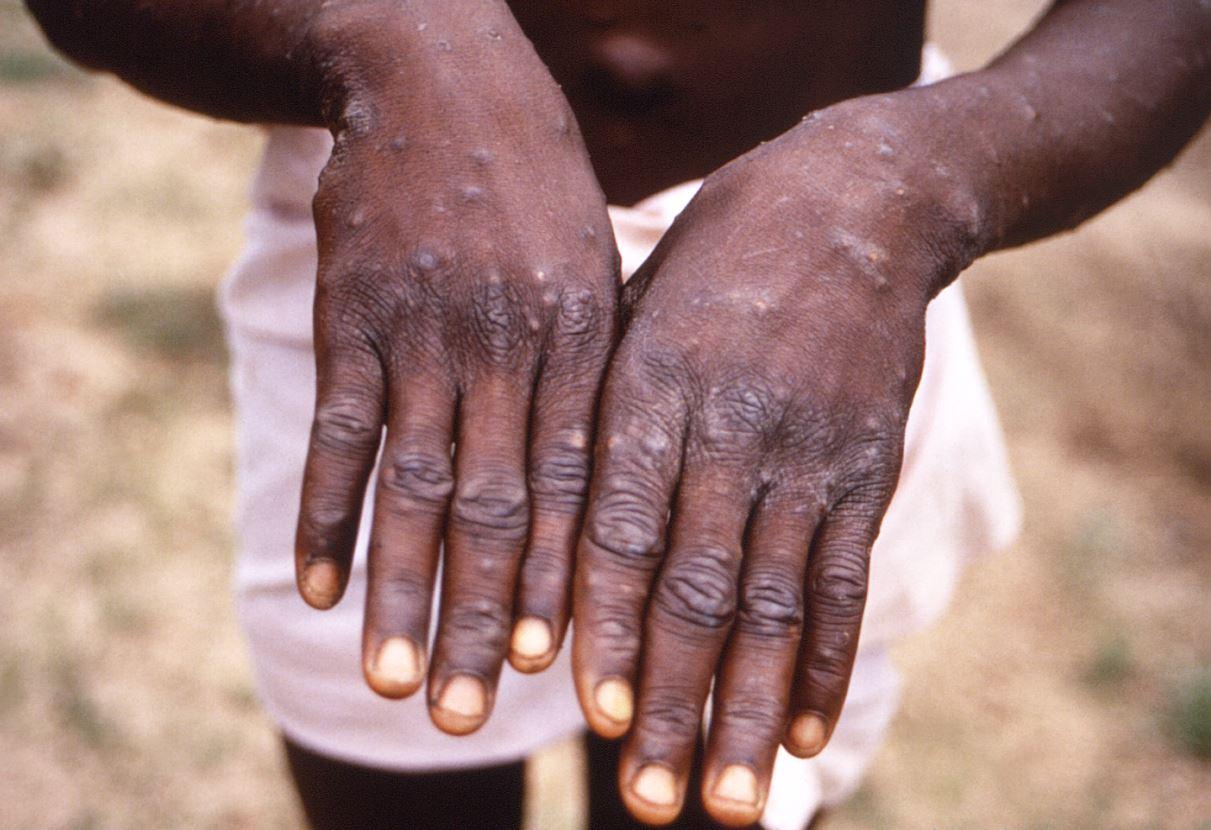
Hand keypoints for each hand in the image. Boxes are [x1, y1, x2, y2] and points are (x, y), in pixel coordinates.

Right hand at [293, 7, 618, 734]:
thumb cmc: (536, 186)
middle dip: (485, 615)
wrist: (441, 78)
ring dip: (401, 589)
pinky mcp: (353, 318)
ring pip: (413, 484)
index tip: (559, 668)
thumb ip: (599, 369)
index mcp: (582, 340)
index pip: (578, 484)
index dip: (566, 580)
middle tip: (475, 714)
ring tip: (395, 679)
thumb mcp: (596, 264)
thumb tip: (609, 484)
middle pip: (497, 506)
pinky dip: (324, 511)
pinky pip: (338, 431)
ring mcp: (424, 333)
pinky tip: (314, 586)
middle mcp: (507, 347)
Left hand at [572, 97, 978, 823]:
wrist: (852, 203)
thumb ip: (598, 414)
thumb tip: (542, 530)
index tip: (587, 712)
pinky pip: (844, 577)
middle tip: (647, 800)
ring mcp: (807, 451)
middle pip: (695, 585)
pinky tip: (802, 731)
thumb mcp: (636, 309)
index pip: (619, 524)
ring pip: (773, 601)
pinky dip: (823, 660)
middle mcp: (730, 426)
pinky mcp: (866, 466)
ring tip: (724, 801)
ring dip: (746, 708)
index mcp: (651, 384)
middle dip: (669, 699)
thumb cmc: (714, 264)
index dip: (604, 622)